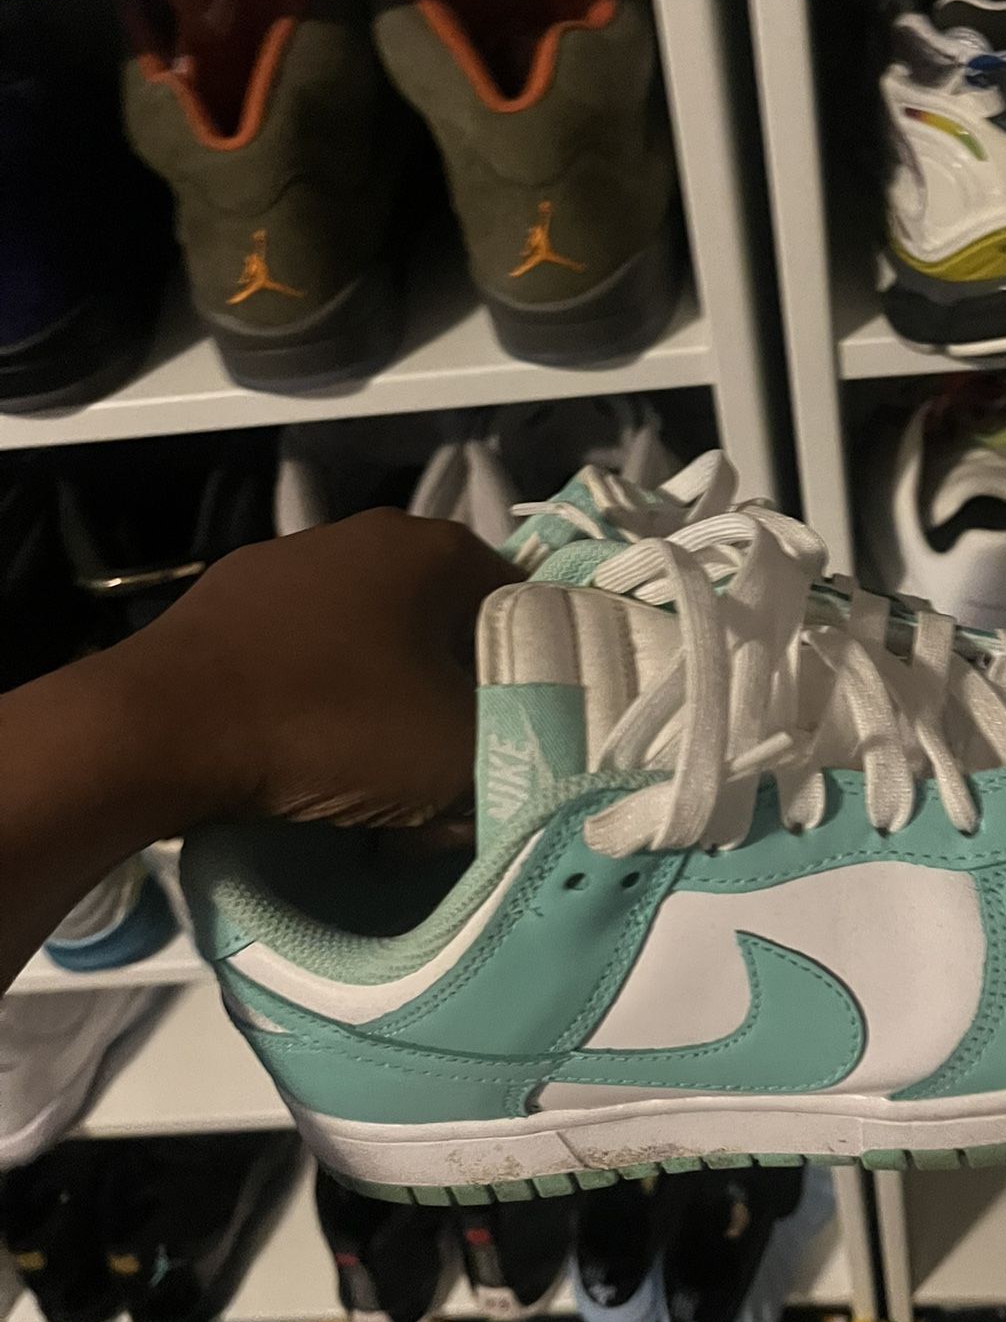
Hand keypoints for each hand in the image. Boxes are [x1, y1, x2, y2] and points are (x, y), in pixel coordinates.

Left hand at [120, 509, 515, 830]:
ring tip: (375, 787)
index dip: (531, 690)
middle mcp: (368, 535)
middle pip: (446, 634)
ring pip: (375, 649)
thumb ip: (518, 753)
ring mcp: (289, 563)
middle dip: (454, 708)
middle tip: (449, 782)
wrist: (158, 730)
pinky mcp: (226, 607)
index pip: (525, 615)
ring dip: (388, 712)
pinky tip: (306, 762)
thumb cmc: (329, 725)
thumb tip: (520, 764)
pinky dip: (321, 707)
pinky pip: (307, 661)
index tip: (514, 752)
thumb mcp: (458, 758)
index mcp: (437, 547)